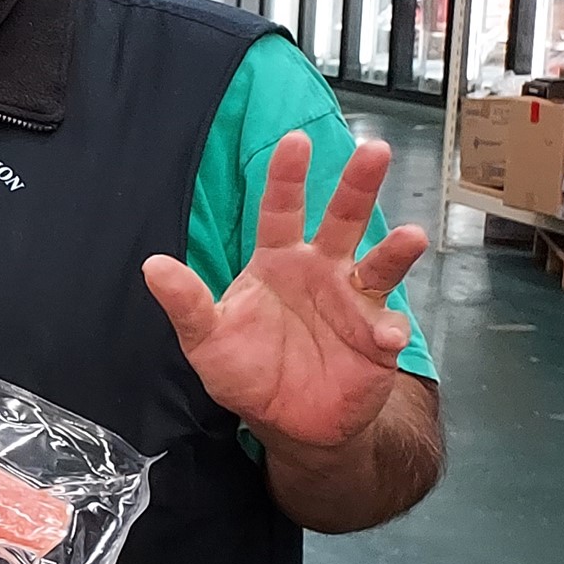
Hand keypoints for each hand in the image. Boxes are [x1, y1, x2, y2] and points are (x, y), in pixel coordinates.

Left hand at [142, 132, 426, 451]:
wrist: (289, 422)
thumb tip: (152, 266)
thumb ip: (186, 303)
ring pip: (379, 265)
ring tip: (411, 237)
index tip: (295, 141)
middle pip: (343, 220)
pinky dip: (390, 330)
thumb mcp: (206, 339)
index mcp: (277, 263)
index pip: (280, 210)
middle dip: (358, 185)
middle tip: (375, 149)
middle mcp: (321, 272)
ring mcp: (353, 301)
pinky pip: (389, 327)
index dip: (286, 177)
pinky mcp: (378, 337)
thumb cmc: (247, 371)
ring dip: (396, 250)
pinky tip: (386, 338)